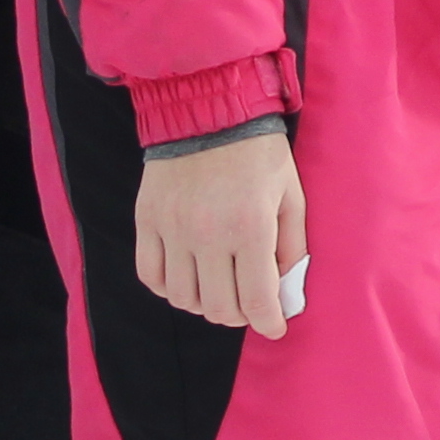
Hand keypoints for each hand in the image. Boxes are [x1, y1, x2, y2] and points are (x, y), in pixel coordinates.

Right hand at [135, 125, 305, 338]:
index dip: (267, 322)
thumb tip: (288, 291)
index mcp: (251, 227)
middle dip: (239, 316)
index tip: (274, 328)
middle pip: (218, 306)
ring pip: (182, 298)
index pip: (256, 299)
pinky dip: (169, 288)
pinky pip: (151, 276)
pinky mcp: (147, 222)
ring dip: (204, 305)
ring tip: (220, 292)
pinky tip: (188, 279)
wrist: (210, 111)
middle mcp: (208, 235)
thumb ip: (292, 246)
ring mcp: (173, 230)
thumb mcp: (291, 194)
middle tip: (249, 307)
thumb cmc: (260, 154)